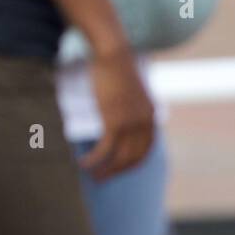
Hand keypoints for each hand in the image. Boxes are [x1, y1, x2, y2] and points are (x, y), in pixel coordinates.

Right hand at [82, 46, 154, 179]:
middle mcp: (146, 123)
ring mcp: (132, 123)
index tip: (117, 171)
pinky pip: (105, 148)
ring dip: (106, 170)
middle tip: (102, 180)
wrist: (113, 54)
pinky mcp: (115, 120)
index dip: (131, 164)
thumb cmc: (116, 68)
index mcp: (151, 117)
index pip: (146, 151)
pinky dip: (94, 159)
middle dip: (118, 172)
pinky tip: (83, 163)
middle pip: (134, 158)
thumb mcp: (128, 91)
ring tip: (93, 177)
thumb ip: (129, 106)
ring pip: (120, 157)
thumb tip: (116, 114)